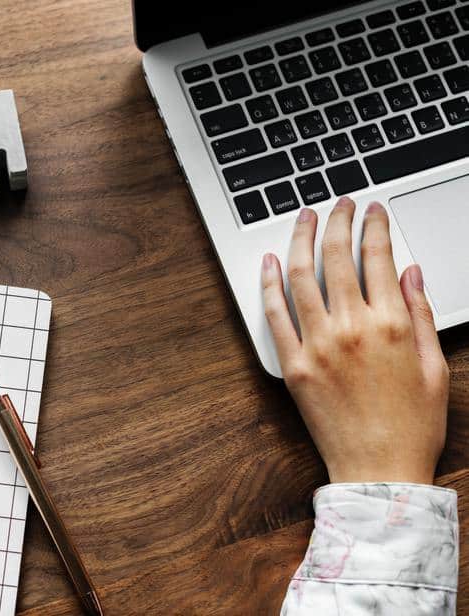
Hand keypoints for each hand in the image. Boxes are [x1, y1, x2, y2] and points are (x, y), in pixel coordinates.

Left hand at [261, 198, 448, 484]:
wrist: (379, 471)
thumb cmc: (413, 425)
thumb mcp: (435, 365)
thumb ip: (420, 312)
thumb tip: (412, 270)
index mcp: (390, 324)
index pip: (378, 257)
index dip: (375, 226)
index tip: (372, 210)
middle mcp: (351, 328)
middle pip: (336, 256)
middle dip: (338, 221)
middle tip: (339, 204)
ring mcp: (317, 345)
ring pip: (302, 276)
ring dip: (301, 239)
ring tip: (304, 218)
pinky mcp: (293, 365)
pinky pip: (275, 315)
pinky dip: (270, 283)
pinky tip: (271, 262)